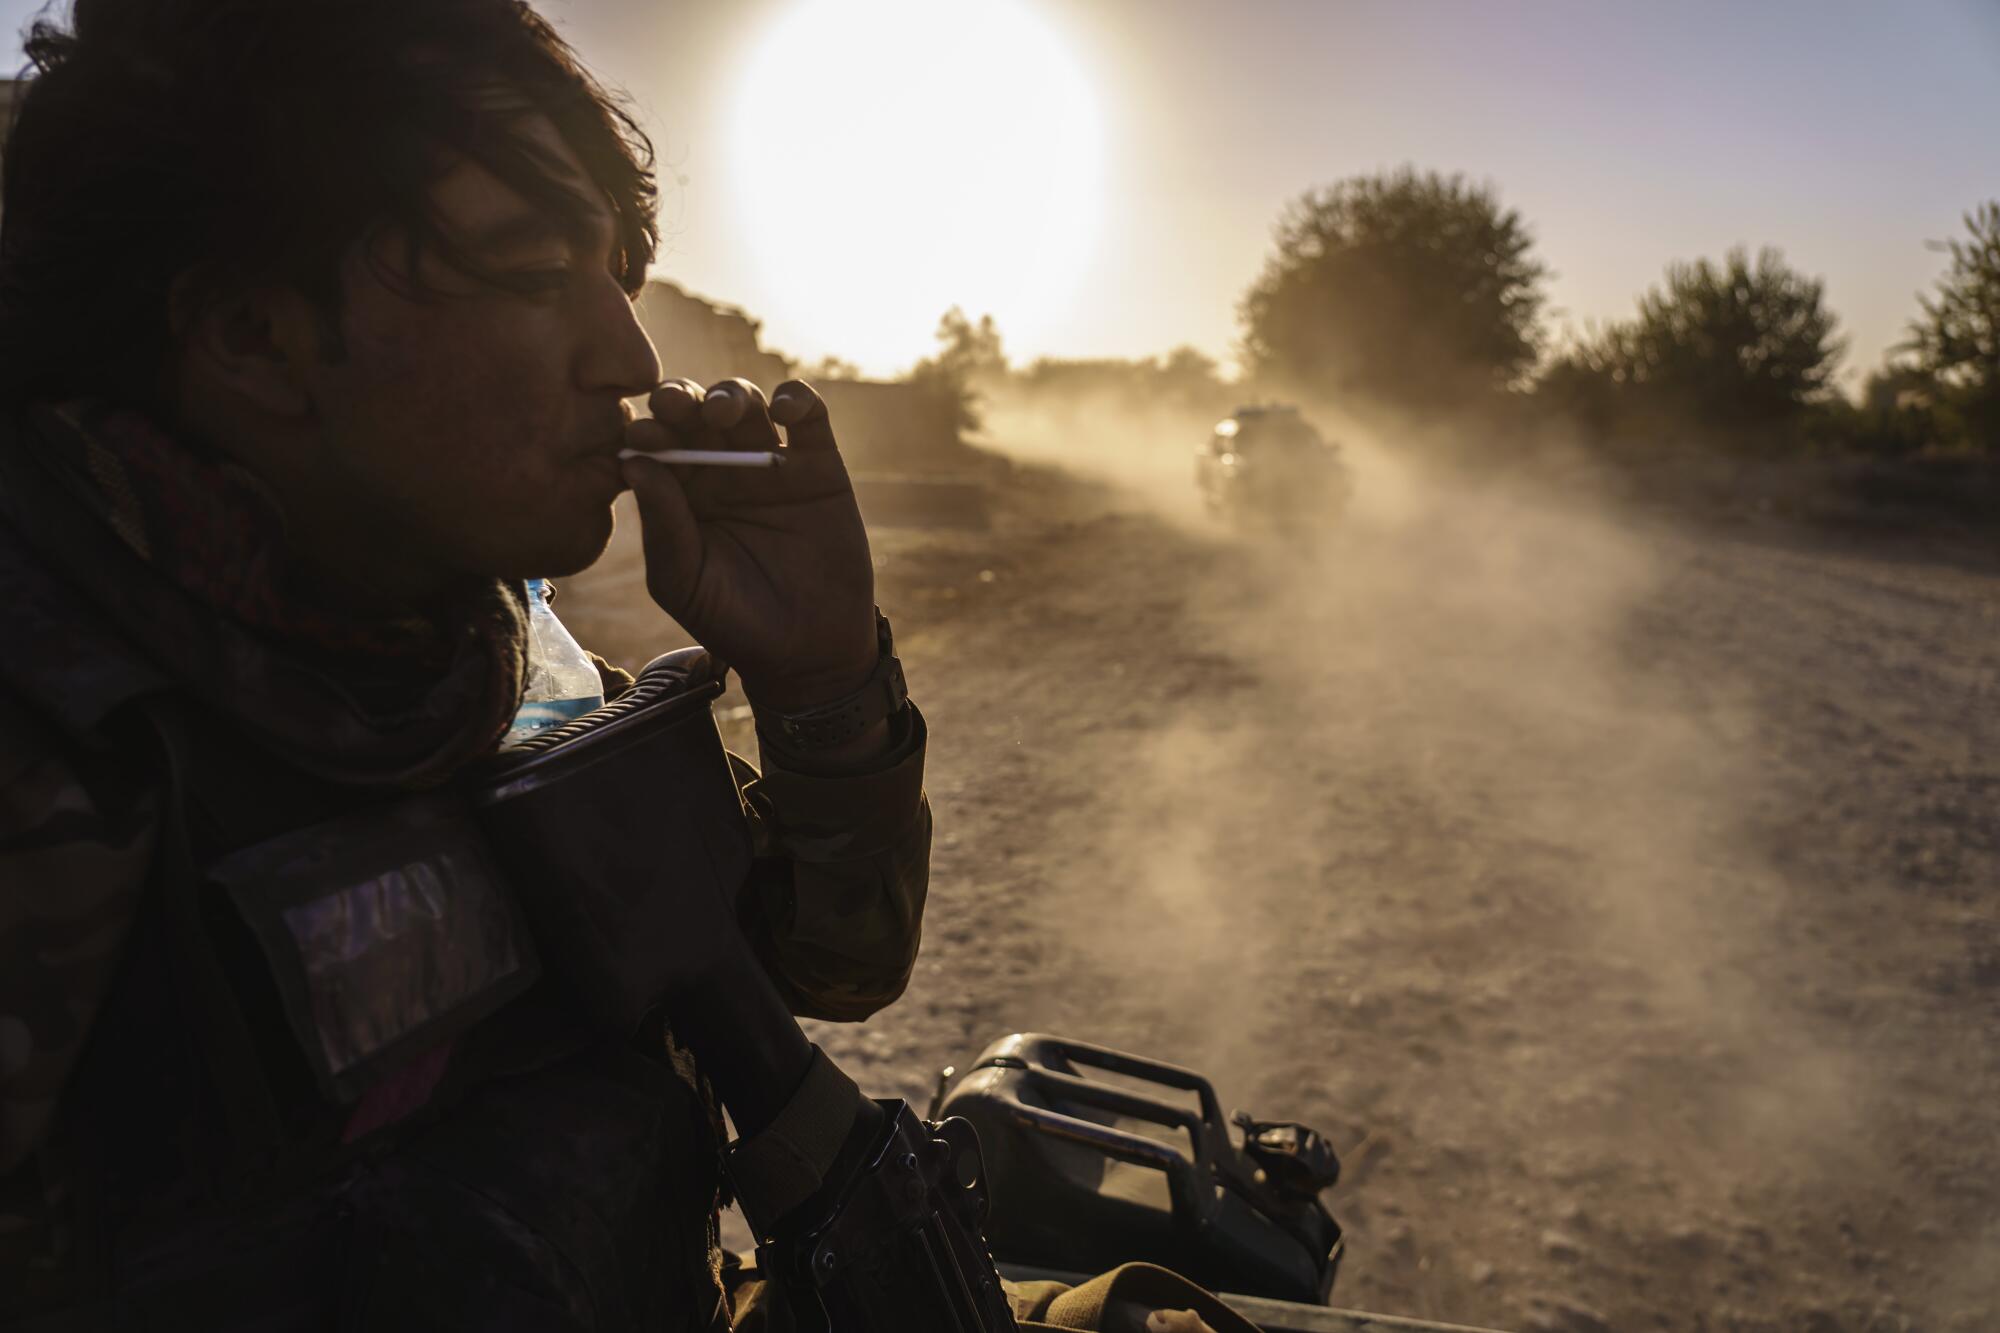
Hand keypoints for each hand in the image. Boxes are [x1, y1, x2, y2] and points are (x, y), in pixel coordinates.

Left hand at [621, 378, 876, 714]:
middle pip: (696, 413)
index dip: (647, 429)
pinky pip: (809, 416)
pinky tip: (785, 410)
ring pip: (747, 404)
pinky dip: (798, 398)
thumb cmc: (732, 622)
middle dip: (682, 399)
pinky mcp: (819, 465)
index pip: (656, 444)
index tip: (638, 433)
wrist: (805, 651)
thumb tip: (634, 461)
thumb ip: (662, 523)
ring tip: (724, 412)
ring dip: (731, 394)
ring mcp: (770, 464)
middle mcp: (720, 470)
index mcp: (680, 493)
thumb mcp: (682, 580)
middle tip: (674, 404)